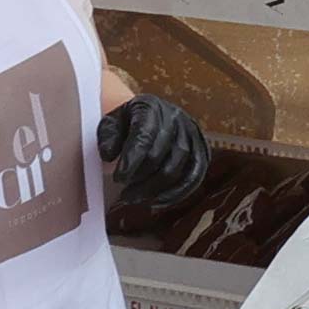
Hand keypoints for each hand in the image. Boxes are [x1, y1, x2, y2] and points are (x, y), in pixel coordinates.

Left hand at [96, 93, 211, 219]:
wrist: (149, 119)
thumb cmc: (126, 124)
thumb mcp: (110, 124)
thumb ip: (107, 138)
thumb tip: (108, 155)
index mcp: (151, 106)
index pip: (144, 134)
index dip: (132, 159)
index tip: (118, 179)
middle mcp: (176, 118)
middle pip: (161, 154)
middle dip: (141, 178)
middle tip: (124, 193)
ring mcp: (192, 135)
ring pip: (178, 168)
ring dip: (155, 189)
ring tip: (135, 199)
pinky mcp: (201, 151)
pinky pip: (194, 177)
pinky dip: (176, 194)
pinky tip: (157, 202)